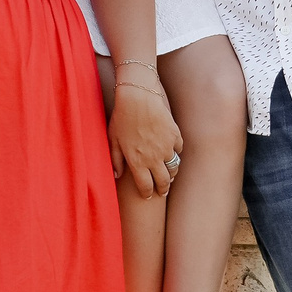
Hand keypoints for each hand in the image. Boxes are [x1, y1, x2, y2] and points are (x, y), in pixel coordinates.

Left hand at [108, 78, 182, 198]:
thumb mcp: (113, 139)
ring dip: (171, 173)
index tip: (148, 195)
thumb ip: (115, 160)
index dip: (148, 193)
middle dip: (163, 189)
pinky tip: (172, 152)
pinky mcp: (174, 135)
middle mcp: (154, 158)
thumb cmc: (122, 117)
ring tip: (169, 175)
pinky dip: (176, 152)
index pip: (146, 186)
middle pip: (163, 182)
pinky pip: (178, 149)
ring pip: (174, 168)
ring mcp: (166, 147)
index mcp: (137, 161)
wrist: (138, 96)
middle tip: (163, 191)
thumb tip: (117, 175)